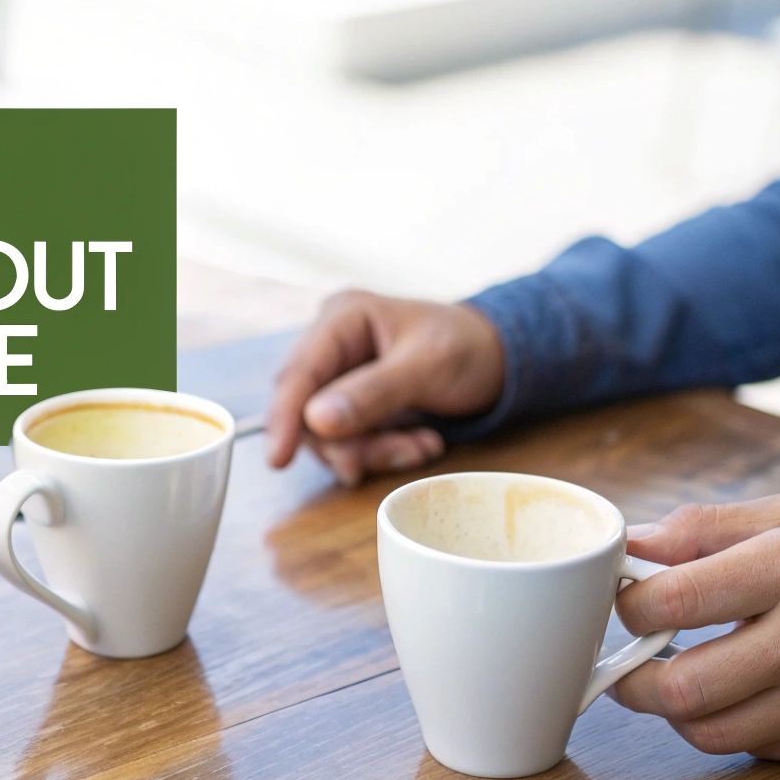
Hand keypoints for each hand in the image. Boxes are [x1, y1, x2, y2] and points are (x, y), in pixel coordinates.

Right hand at [266, 290, 505, 484]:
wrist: (500, 360)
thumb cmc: (468, 348)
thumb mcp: (428, 367)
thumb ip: (374, 392)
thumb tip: (316, 421)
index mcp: (343, 319)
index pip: (298, 372)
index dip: (285, 417)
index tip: (278, 460)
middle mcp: (333, 346)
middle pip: (306, 409)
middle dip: (349, 442)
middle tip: (398, 454)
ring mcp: (342, 377)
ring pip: (328, 434)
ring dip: (372, 451)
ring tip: (421, 448)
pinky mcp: (355, 405)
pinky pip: (350, 442)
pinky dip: (383, 452)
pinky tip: (420, 445)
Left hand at [610, 494, 779, 762]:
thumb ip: (707, 528)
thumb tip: (635, 545)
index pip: (673, 602)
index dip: (630, 605)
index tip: (629, 601)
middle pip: (681, 686)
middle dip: (633, 678)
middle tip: (629, 661)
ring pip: (711, 730)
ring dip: (677, 709)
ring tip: (676, 679)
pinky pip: (757, 748)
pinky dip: (732, 725)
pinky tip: (738, 694)